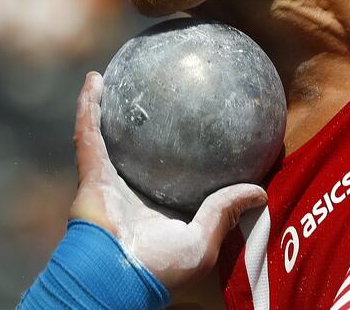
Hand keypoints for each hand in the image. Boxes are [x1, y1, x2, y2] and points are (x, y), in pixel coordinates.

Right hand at [69, 72, 266, 293]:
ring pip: (104, 133)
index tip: (193, 127)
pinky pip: (89, 131)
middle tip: (152, 95)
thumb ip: (224, 212)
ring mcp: (107, 179)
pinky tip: (96, 79)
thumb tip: (260, 191)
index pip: (166, 174)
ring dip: (105, 105)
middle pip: (132, 148)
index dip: (175, 153)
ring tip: (113, 76)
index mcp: (154, 208)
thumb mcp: (203, 241)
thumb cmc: (160, 267)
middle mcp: (129, 190)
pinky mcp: (91, 171)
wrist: (117, 274)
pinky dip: (89, 105)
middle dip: (137, 124)